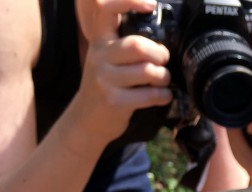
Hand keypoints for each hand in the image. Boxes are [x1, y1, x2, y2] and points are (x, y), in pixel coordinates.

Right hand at [72, 0, 172, 144]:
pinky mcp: (114, 101)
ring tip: (163, 80)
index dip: (129, 1)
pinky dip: (163, 96)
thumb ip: (124, 42)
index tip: (150, 5)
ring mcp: (105, 80)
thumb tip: (160, 34)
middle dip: (159, 54)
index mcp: (100, 41)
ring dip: (164, 77)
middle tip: (163, 61)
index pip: (106, 8)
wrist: (87, 120)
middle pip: (137, 46)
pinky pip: (150, 95)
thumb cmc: (106, 85)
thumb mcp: (106, 58)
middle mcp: (100, 56)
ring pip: (147, 71)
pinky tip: (162, 96)